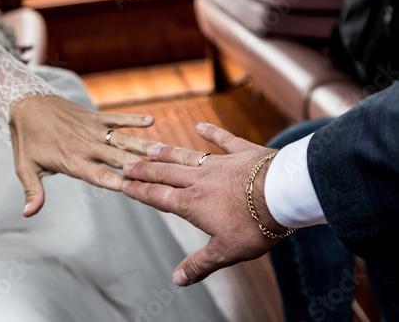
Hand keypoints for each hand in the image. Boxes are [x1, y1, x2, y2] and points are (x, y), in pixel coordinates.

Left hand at [10, 95, 154, 216]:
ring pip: (123, 139)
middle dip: (142, 166)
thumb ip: (33, 191)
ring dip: (144, 145)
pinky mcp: (94, 116)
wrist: (25, 103)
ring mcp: (92, 129)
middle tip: (165, 173)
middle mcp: (87, 146)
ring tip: (165, 152)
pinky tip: (151, 120)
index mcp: (73, 161)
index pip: (102, 177)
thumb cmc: (26, 140)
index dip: (122, 184)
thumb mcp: (25, 168)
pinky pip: (116, 117)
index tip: (141, 190)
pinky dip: (133, 118)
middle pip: (120, 158)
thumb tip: (28, 214)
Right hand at [121, 123, 285, 285]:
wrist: (283, 194)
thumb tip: (177, 280)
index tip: (123, 184)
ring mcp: (219, 163)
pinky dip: (212, 132)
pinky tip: (201, 125)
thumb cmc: (255, 224)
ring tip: (150, 148)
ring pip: (185, 156)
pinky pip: (223, 139)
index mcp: (192, 204)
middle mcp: (200, 180)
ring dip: (166, 152)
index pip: (158, 196)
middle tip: (127, 163)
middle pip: (165, 174)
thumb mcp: (225, 252)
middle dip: (144, 170)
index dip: (139, 191)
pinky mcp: (241, 151)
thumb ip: (200, 264)